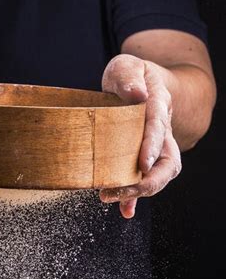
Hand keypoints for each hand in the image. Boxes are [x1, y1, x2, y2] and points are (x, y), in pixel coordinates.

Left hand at [100, 54, 180, 218]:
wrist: (141, 86)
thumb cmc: (130, 76)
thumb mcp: (126, 66)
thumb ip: (129, 77)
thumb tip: (138, 96)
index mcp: (158, 106)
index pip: (158, 127)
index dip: (152, 147)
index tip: (143, 164)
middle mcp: (162, 132)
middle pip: (168, 162)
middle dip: (148, 181)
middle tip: (119, 190)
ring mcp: (156, 149)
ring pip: (159, 176)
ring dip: (139, 192)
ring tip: (111, 198)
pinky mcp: (143, 161)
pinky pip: (144, 182)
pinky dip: (134, 199)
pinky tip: (125, 212)